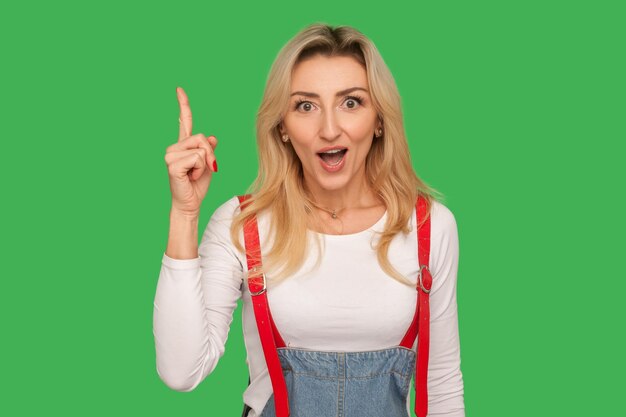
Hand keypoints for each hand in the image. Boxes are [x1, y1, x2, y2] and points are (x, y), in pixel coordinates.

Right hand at [164, 87, 217, 216]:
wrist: (190, 204)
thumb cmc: (197, 186)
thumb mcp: (209, 165)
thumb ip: (209, 150)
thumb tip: (211, 138)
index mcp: (183, 145)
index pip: (184, 122)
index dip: (183, 105)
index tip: (179, 90)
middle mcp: (174, 147)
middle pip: (201, 138)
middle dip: (210, 155)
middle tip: (206, 169)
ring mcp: (170, 155)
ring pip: (200, 149)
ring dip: (205, 164)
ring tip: (195, 174)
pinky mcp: (172, 164)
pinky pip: (197, 159)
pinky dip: (200, 170)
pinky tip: (191, 177)